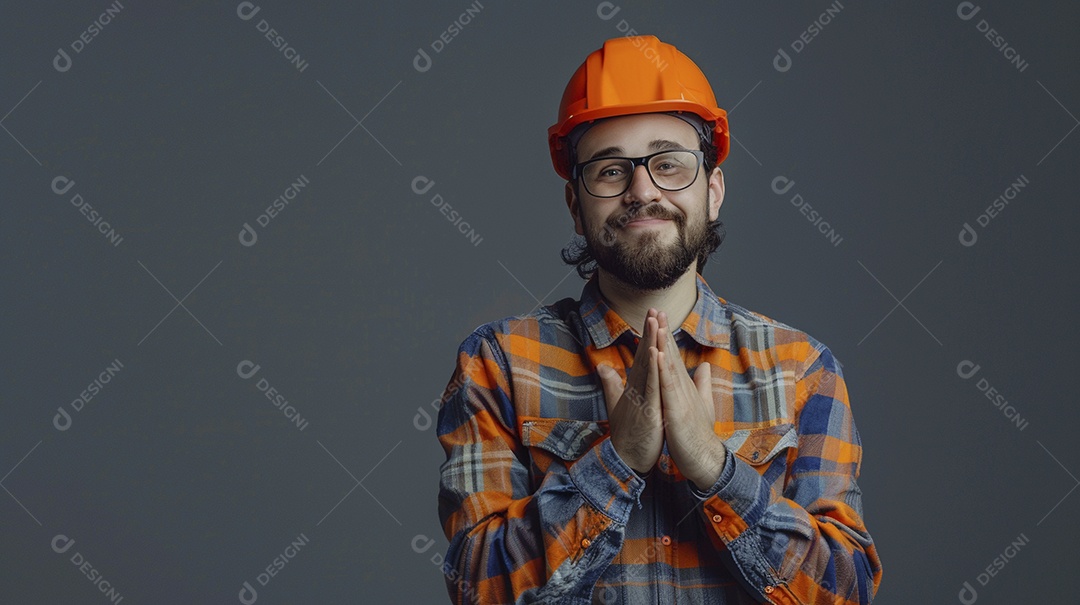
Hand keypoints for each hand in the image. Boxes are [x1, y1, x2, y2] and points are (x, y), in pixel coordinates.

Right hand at [597, 309, 663, 473]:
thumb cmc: (627, 433)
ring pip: (647, 366)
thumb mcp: (618, 404)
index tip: (653, 315)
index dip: (647, 335)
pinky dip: (653, 369)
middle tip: (654, 308)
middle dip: (649, 331)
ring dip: (651, 343)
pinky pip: (651, 386)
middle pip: (644, 355)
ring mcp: (640, 397)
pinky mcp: (646, 409)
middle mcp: (636, 387)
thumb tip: (602, 367)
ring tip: (655, 321)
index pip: (642, 356)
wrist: (626, 459)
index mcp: (635, 386)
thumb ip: (611, 384)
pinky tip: (657, 353)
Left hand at [655, 311, 724, 490]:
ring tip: (657, 324)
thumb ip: (701, 385)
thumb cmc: (698, 434)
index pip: (672, 357)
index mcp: (683, 387)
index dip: (665, 336)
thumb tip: (704, 366)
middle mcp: (683, 388)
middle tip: (657, 308)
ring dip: (664, 345)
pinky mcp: (677, 411)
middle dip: (664, 332)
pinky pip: (668, 388)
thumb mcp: (699, 405)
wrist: (703, 459)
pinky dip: (663, 370)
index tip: (658, 317)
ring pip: (670, 367)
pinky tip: (658, 355)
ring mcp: (681, 398)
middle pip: (672, 355)